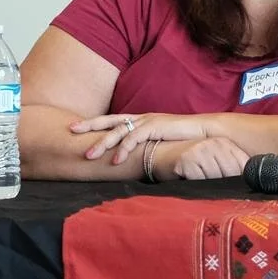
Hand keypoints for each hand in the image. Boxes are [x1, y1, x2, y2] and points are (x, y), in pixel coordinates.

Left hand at [73, 111, 215, 165]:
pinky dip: (123, 149)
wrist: (207, 131)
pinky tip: (116, 160)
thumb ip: (147, 145)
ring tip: (89, 155)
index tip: (76, 127)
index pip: (112, 119)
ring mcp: (147, 121)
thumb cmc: (186, 138)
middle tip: (70, 130)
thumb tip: (136, 157)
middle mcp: (141, 118)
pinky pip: (134, 139)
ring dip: (102, 143)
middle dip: (88, 125)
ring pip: (117, 131)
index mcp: (141, 120)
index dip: (94, 123)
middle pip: (109, 120)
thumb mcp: (162, 140)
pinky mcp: (155, 127)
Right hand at [157, 136, 251, 181]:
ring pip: (216, 178)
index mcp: (226, 143)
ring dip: (209, 187)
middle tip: (213, 187)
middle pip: (231, 174)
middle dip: (224, 185)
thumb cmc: (190, 164)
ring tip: (201, 182)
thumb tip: (250, 185)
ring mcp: (202, 149)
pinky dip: (196, 185)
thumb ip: (230, 168)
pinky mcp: (188, 158)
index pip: (243, 166)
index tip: (234, 188)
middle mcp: (216, 143)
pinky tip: (191, 180)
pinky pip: (200, 180)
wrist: (158, 156)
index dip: (240, 180)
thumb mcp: (213, 161)